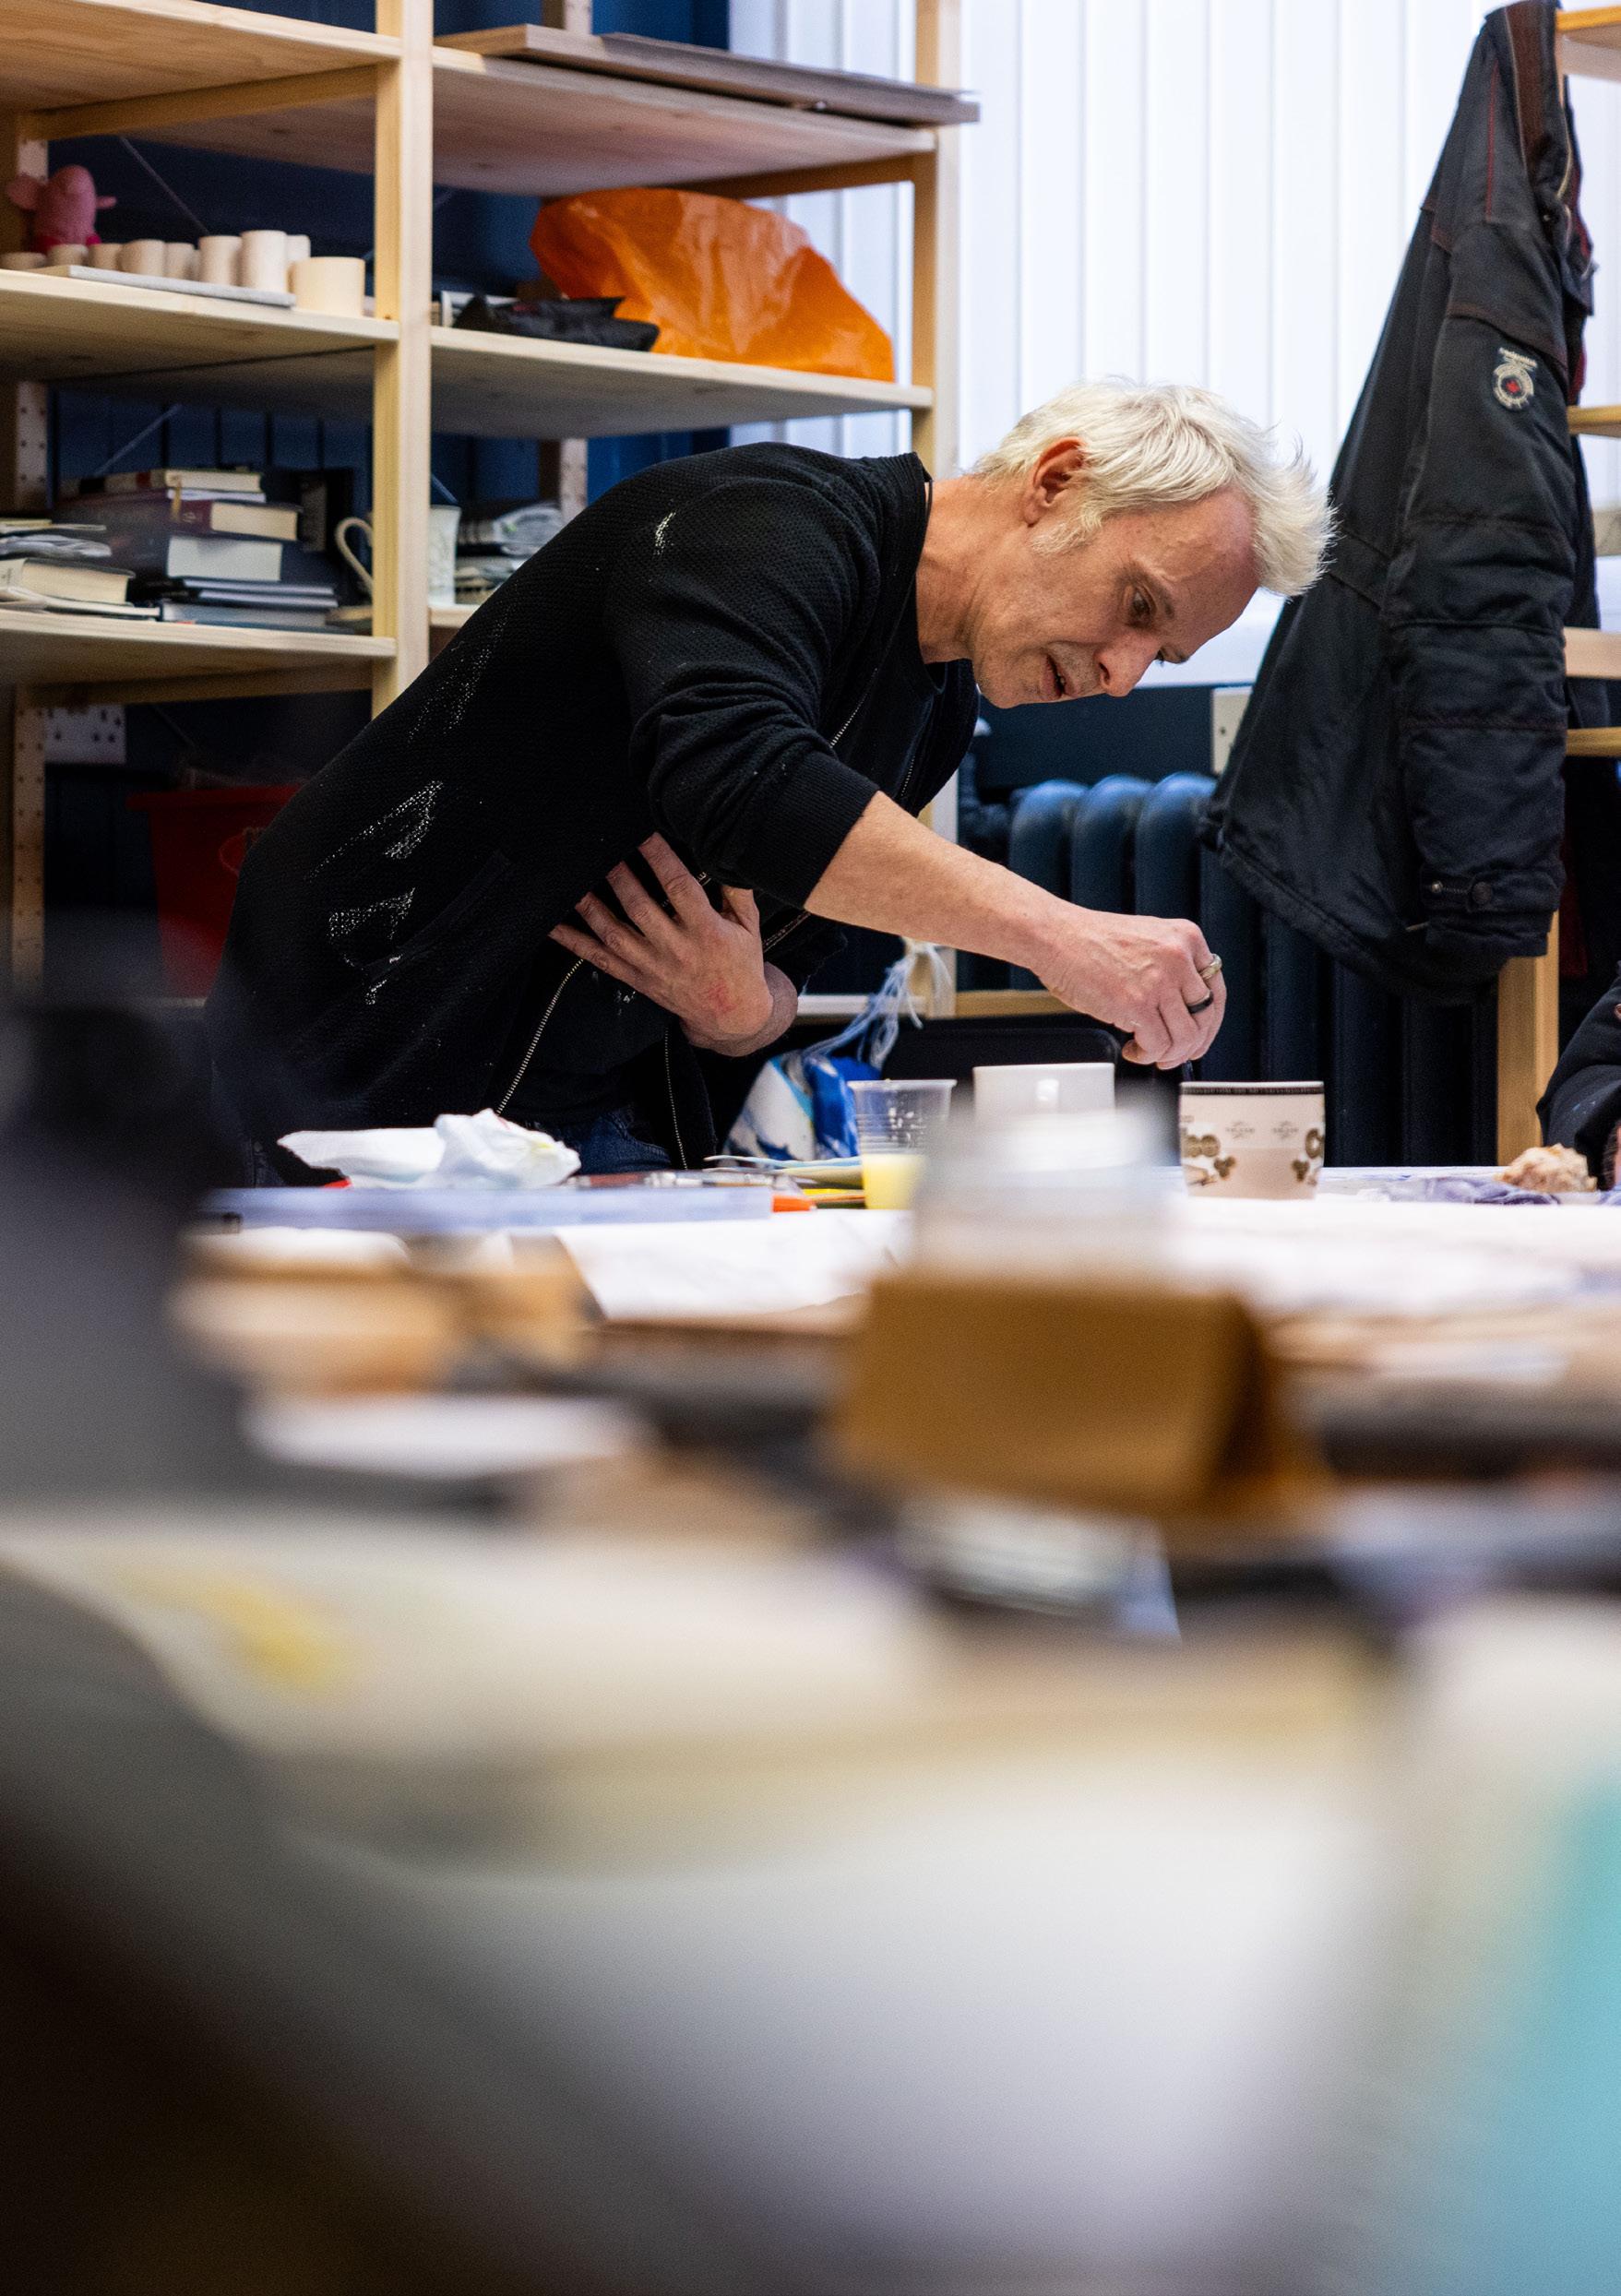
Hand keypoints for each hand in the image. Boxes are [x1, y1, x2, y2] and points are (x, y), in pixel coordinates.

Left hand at [550, 834, 781, 1052]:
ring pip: (613, 932)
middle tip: (604, 847)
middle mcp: (675, 948)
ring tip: (576, 878)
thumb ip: (737, 890)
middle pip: (639, 907)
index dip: (659, 857)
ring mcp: (651, 965)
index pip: (678, 887)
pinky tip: (553, 926)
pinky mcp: (635, 978)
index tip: (644, 834)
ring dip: (591, 904)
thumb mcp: (749, 926)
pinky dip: (573, 942)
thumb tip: (723, 853)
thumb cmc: (740, 965)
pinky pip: (598, 959)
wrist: (730, 1016)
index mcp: (706, 931)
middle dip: (619, 875)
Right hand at [1032, 907, 1225, 1067]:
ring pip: (1185, 1036)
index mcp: (1186, 937)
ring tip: (1148, 1052)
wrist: (1055, 936)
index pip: (1217, 990)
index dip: (1210, 1022)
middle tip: (1173, 1053)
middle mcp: (1178, 957)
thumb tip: (1183, 1011)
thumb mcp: (1147, 940)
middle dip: (1190, 1044)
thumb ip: (1172, 967)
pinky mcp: (1136, 1004)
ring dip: (1168, 1054)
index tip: (1199, 1037)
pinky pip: (1158, 1045)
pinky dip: (1146, 1055)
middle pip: (1205, 1017)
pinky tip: (1132, 1048)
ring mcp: (1159, 981)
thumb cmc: (1090, 941)